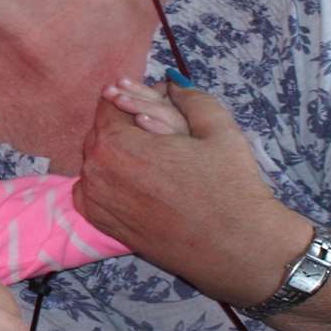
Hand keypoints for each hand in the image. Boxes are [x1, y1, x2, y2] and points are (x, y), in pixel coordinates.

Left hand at [76, 83, 310, 305]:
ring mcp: (97, 202)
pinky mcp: (104, 226)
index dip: (129, 97)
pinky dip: (107, 182)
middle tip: (152, 130)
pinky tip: (135, 181)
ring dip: (115, 154)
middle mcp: (96, 172)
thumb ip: (191, 97)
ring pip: (95, 162)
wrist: (238, 248)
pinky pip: (92, 191)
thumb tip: (172, 82)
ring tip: (150, 157)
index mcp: (116, 143)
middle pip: (100, 133)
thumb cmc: (230, 187)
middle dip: (122, 126)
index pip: (108, 104)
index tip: (146, 102)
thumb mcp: (219, 129)